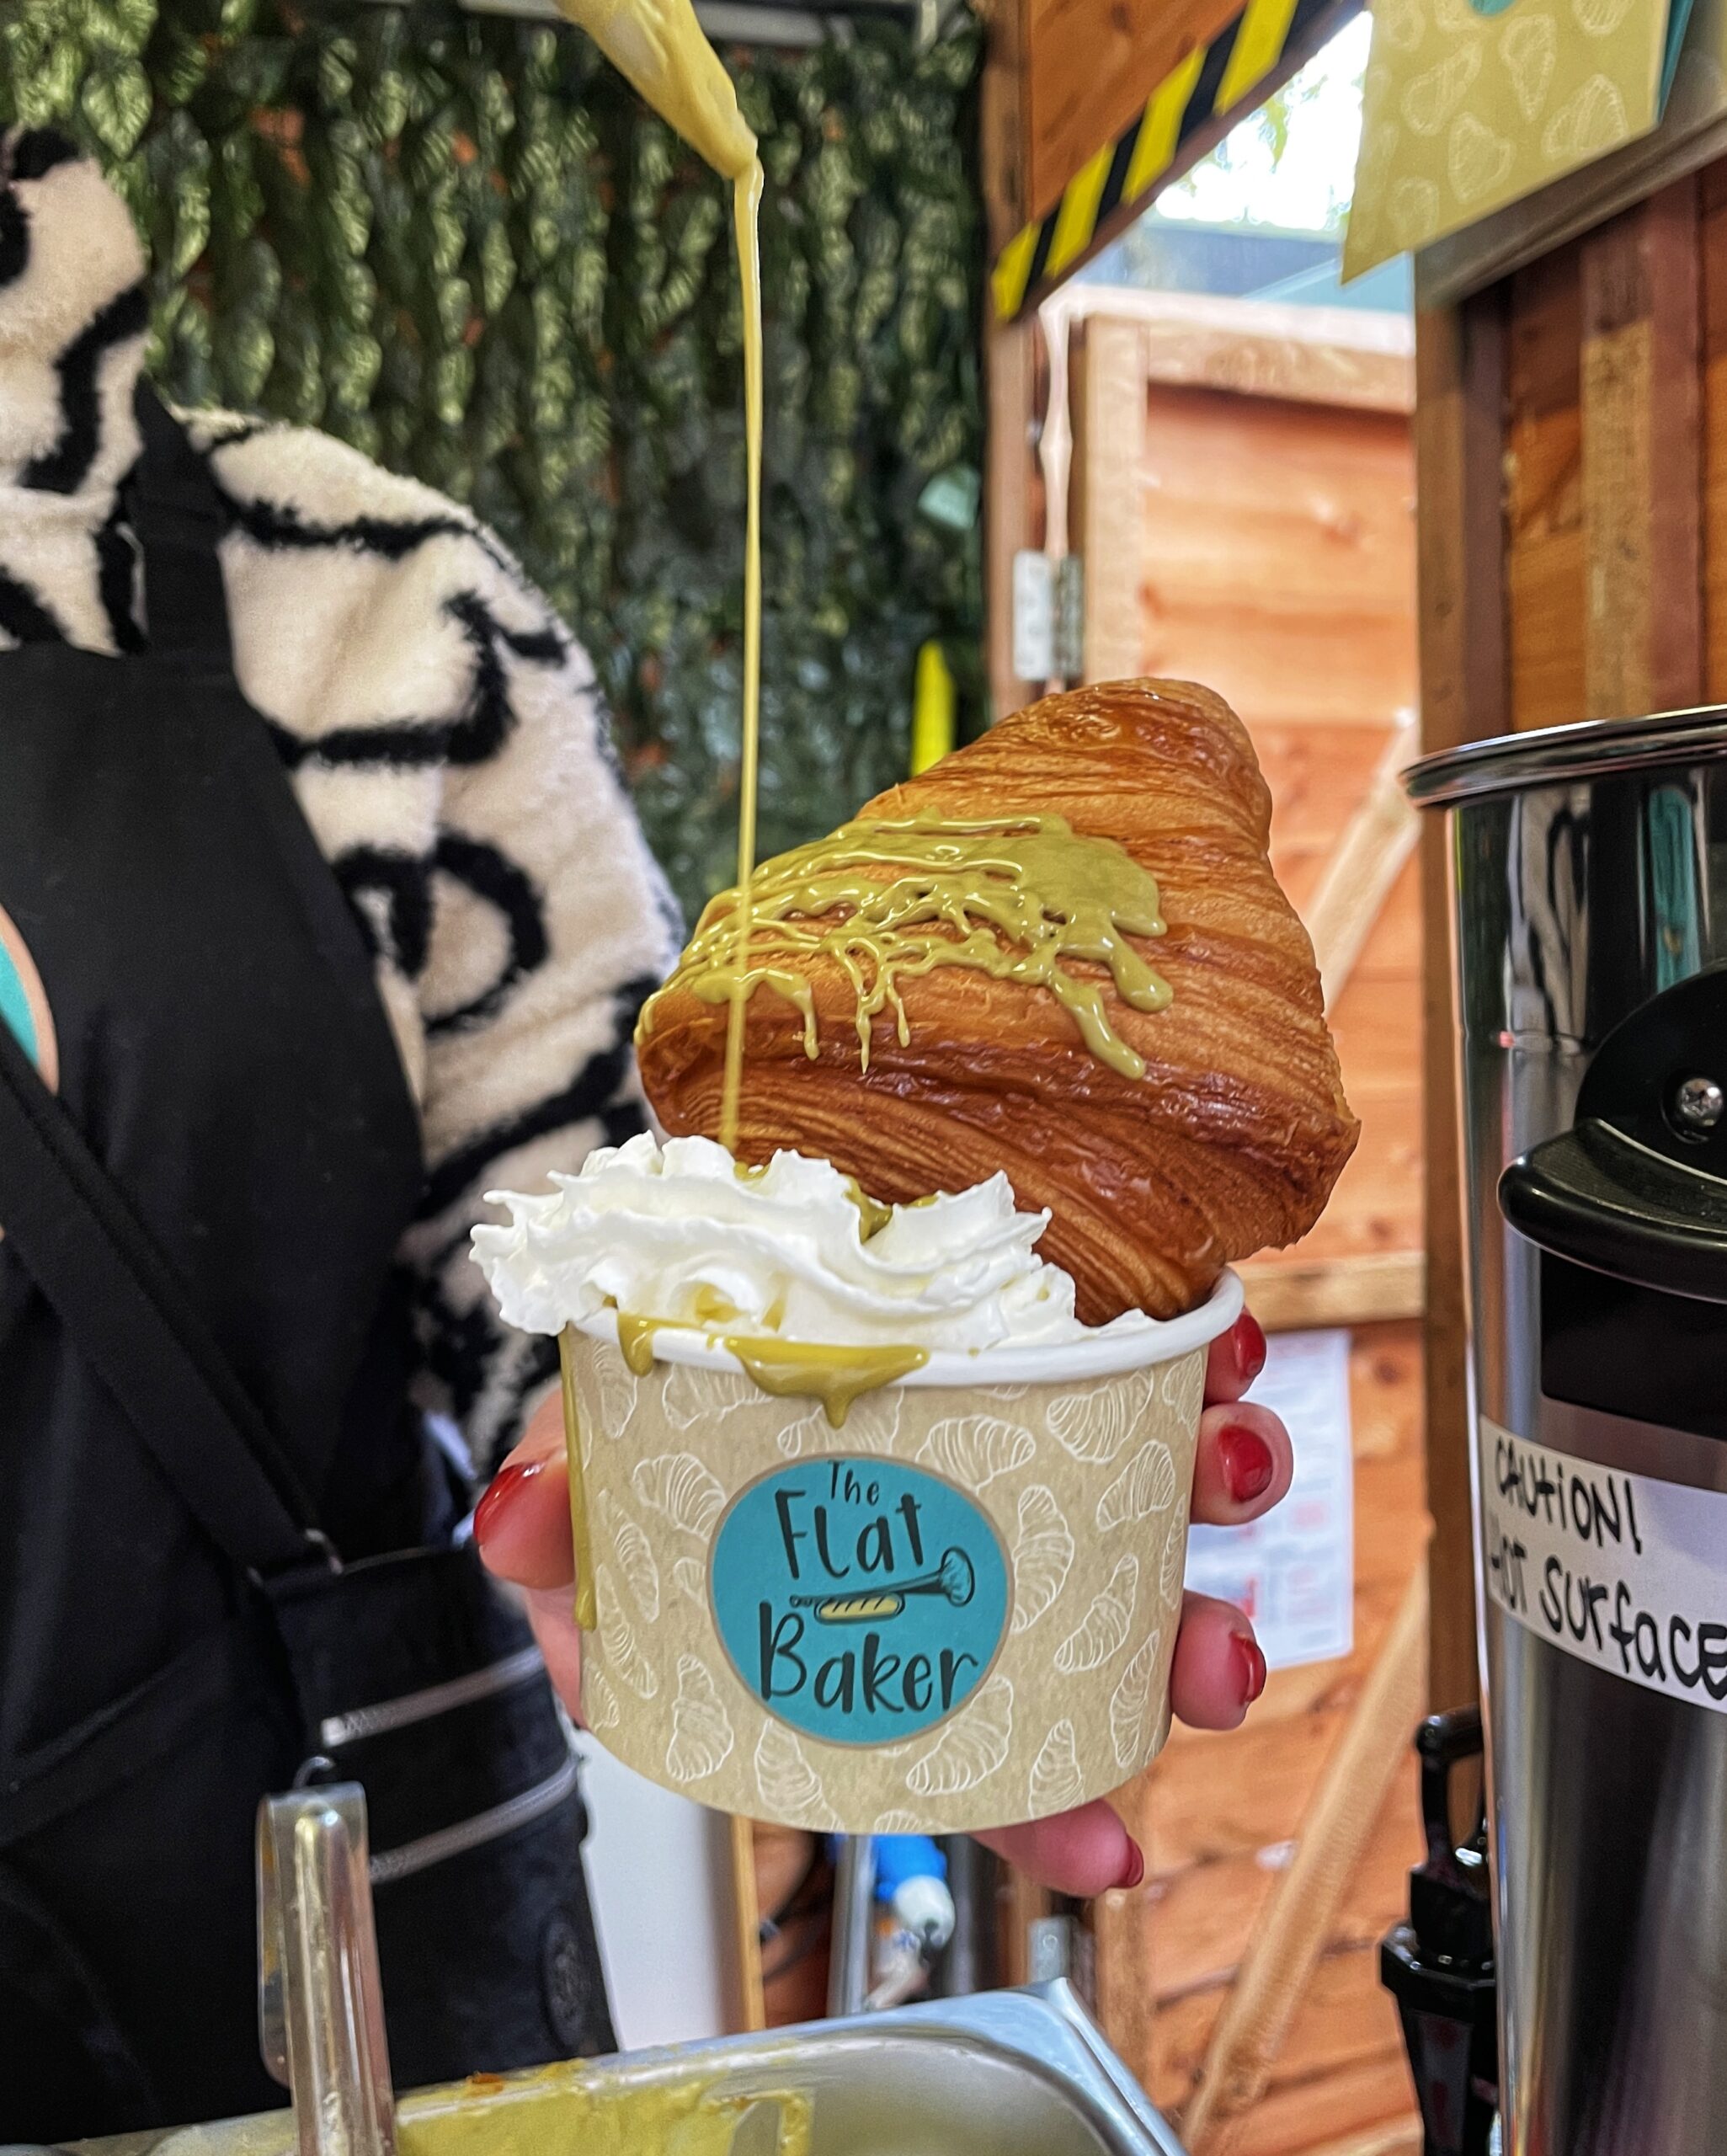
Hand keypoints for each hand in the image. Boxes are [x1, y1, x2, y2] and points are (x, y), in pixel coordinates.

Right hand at [474, 1310, 1284, 1900]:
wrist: (722, 1249)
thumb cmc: (674, 1395)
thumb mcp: (599, 1461)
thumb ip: (565, 1514)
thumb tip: (511, 1525)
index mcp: (875, 1611)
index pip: (965, 1740)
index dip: (1034, 1804)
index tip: (1099, 1848)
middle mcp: (973, 1537)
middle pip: (1100, 1627)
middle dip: (1176, 1653)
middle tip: (1206, 1659)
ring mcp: (1032, 1429)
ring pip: (1158, 1495)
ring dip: (1214, 1489)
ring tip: (1225, 1465)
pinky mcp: (1069, 1325)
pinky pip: (1165, 1349)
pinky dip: (1202, 1349)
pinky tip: (1212, 1336)